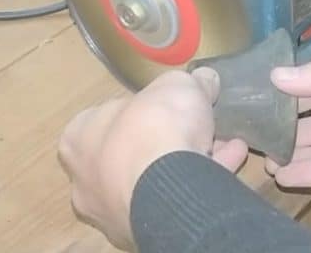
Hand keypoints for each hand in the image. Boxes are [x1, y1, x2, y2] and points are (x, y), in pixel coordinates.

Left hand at [57, 68, 248, 249]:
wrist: (167, 183)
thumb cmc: (155, 126)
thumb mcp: (178, 85)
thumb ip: (191, 81)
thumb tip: (205, 79)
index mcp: (79, 138)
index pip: (109, 116)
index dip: (145, 107)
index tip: (173, 104)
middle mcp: (86, 177)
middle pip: (133, 150)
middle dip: (169, 138)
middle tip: (200, 126)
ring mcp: (112, 209)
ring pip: (154, 178)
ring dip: (189, 159)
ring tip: (225, 143)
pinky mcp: (141, 230)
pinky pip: (175, 198)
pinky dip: (201, 178)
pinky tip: (231, 161)